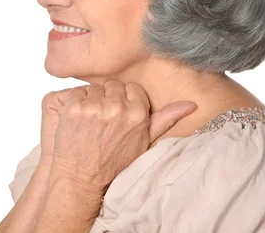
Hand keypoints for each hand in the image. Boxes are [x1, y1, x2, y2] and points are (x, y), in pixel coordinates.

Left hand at [48, 79, 196, 193]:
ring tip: (90, 122)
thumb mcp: (145, 142)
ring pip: (94, 88)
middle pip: (112, 85)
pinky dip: (75, 104)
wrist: (82, 179)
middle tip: (103, 120)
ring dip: (91, 101)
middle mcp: (117, 107)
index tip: (118, 115)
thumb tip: (191, 104)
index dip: (124, 101)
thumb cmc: (114, 163)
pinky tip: (78, 121)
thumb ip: (166, 119)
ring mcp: (94, 107)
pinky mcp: (73, 107)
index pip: (132, 88)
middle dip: (108, 99)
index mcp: (138, 113)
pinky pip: (76, 92)